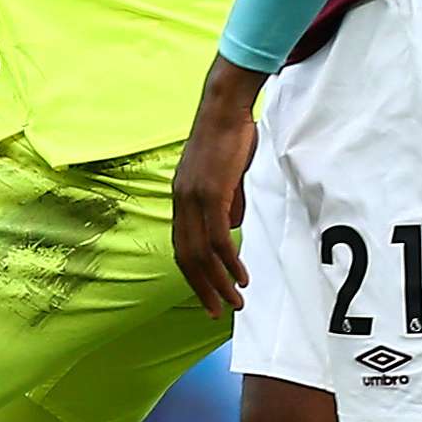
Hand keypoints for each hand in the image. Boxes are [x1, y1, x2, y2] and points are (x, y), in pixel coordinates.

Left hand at [173, 59, 265, 314]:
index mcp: (181, 200)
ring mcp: (193, 198)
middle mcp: (181, 203)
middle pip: (187, 257)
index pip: (182, 247)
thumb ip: (227, 203)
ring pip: (202, 252)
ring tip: (236, 301)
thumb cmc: (229, 139)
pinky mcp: (210, 193)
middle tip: (219, 312)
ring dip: (219, 281)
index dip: (194, 276)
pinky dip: (228, 260)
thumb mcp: (225, 177)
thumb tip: (231, 229)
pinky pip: (217, 236)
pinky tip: (240, 275)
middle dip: (203, 289)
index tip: (208, 297)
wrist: (225, 109)